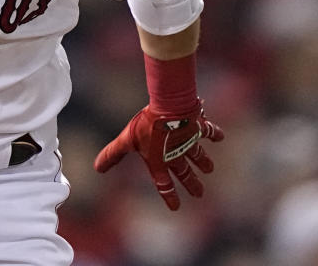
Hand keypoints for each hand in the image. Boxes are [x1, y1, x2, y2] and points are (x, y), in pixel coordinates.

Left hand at [94, 100, 223, 209]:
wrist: (170, 109)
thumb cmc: (147, 126)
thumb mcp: (127, 140)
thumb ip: (113, 154)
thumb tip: (97, 168)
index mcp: (160, 161)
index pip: (163, 183)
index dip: (169, 195)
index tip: (176, 207)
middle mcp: (176, 154)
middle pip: (184, 173)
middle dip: (192, 183)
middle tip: (199, 194)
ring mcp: (188, 142)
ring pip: (197, 155)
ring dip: (203, 162)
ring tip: (209, 169)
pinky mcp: (197, 128)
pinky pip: (207, 131)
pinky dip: (214, 134)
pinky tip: (220, 136)